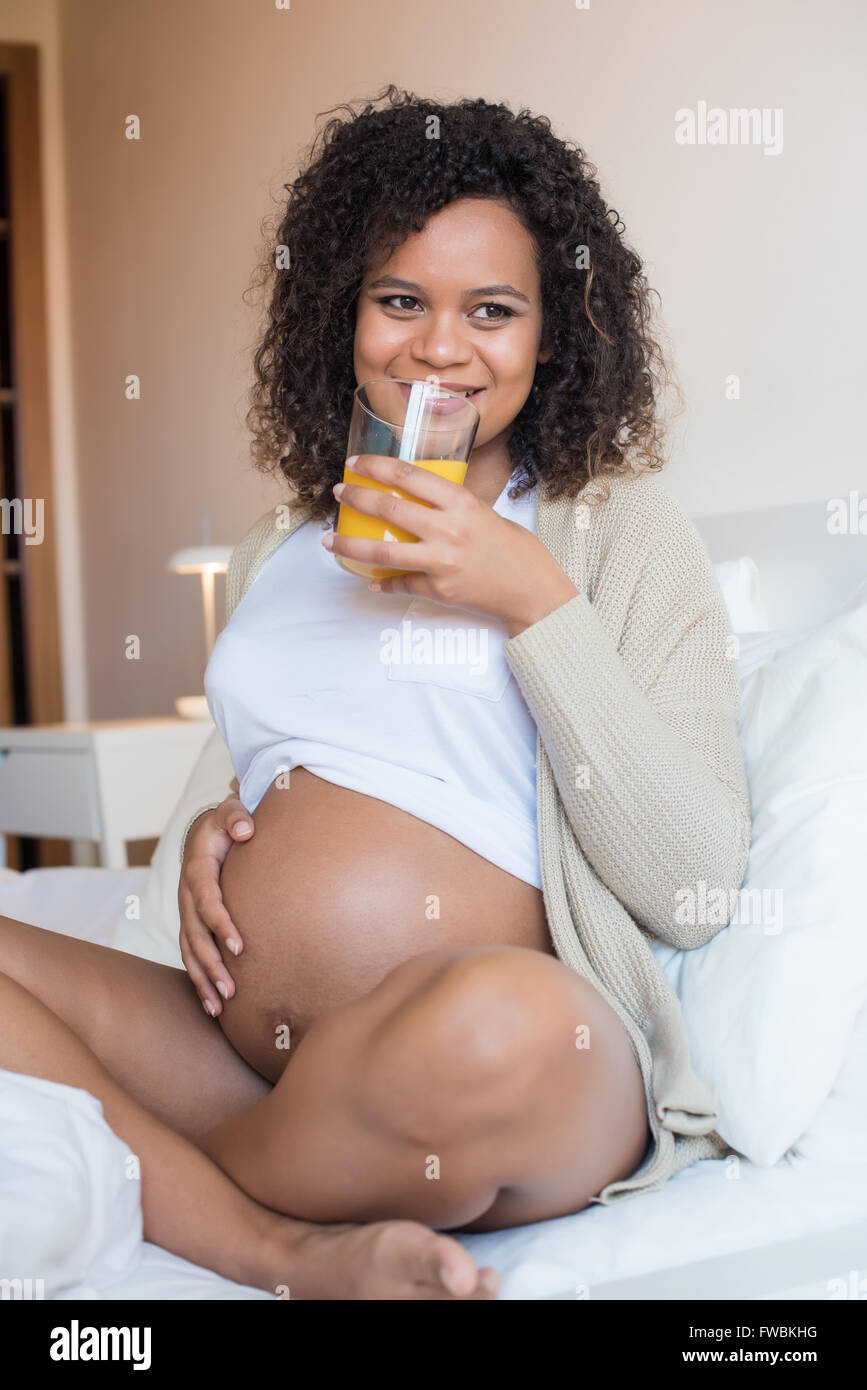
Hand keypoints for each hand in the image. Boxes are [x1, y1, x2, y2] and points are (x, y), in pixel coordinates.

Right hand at [178, 798, 253, 1017]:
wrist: (205, 835)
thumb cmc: (224, 825)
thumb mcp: (229, 813)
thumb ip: (237, 817)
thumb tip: (246, 830)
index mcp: (196, 871)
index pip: (207, 901)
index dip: (221, 923)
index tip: (240, 946)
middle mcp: (186, 897)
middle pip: (194, 936)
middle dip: (211, 964)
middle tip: (231, 990)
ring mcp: (186, 914)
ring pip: (189, 952)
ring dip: (203, 979)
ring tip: (219, 1007)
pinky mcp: (191, 925)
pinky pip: (192, 955)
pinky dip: (199, 980)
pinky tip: (213, 1006)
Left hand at [325, 454, 578, 634]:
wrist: (534, 591)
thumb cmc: (516, 550)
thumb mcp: (486, 514)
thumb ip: (454, 508)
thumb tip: (422, 501)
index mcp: (462, 503)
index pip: (409, 476)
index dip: (376, 467)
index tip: (355, 464)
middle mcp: (449, 530)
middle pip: (389, 508)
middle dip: (357, 497)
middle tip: (339, 492)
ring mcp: (442, 562)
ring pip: (383, 553)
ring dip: (351, 544)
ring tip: (330, 539)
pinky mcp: (440, 590)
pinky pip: (402, 585)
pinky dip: (383, 584)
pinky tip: (371, 582)